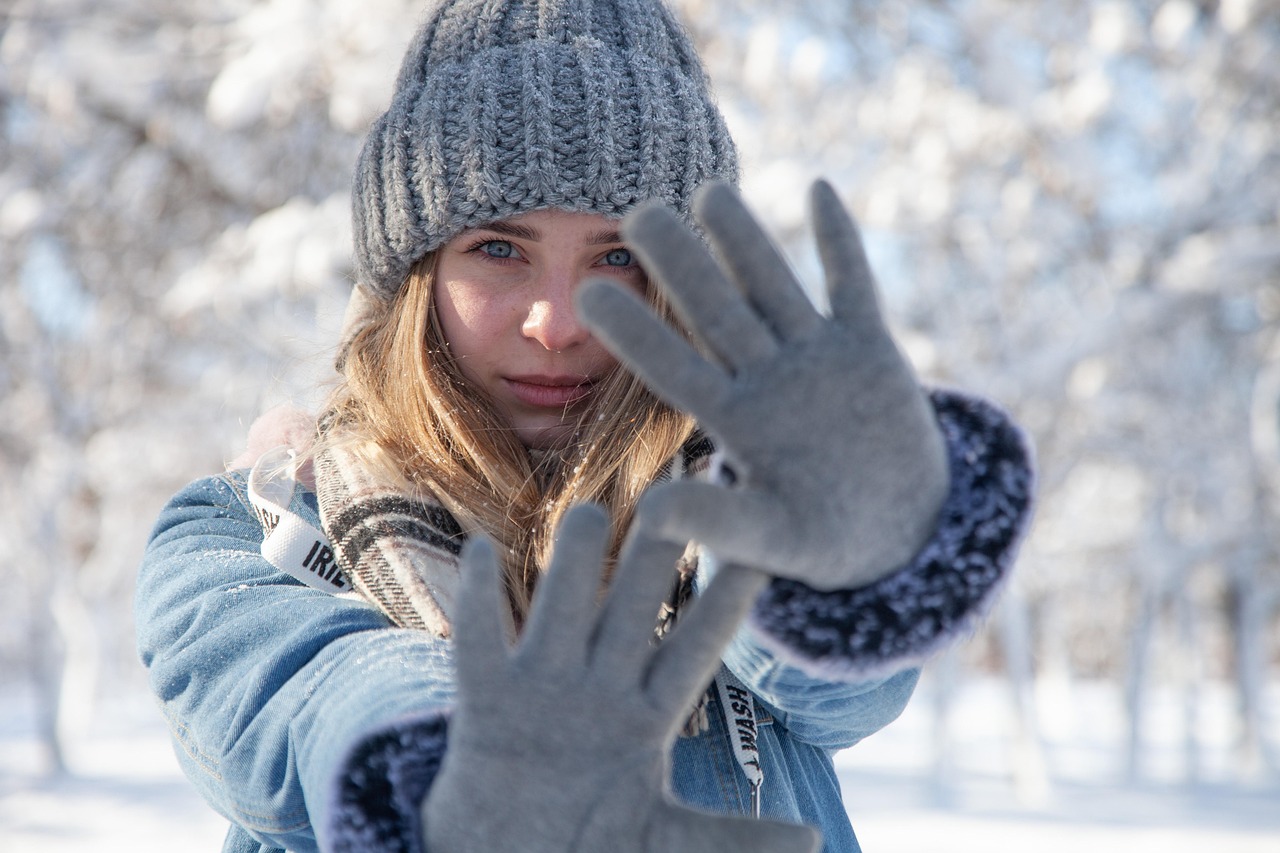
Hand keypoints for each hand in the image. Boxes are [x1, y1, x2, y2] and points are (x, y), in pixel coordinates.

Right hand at [421, 504, 820, 851]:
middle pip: (632, 609)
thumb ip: (733, 840)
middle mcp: (597, 691)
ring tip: (592, 513)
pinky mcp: (485, 705)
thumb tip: (814, 839)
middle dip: (657, 555)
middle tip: (685, 490)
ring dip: (574, 565)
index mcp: (646, 720)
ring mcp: (541, 691)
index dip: (726, 603)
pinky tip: (482, 548)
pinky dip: (477, 598)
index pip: (695, 649)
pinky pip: (480, 642)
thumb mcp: (663, 847)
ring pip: (562, 610)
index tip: (761, 555)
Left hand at [577, 181, 948, 590]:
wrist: (899, 532)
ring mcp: (817, 358)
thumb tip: (649, 515)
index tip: (588, 291)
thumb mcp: (773, 538)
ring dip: (745, 240)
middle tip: (636, 213)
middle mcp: (767, 380)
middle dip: (682, 264)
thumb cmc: (827, 543)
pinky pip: (852, 287)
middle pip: (717, 310)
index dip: (635, 332)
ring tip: (709, 190)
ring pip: (774, 286)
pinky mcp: (870, 350)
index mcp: (735, 422)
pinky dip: (840, 242)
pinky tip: (819, 187)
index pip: (675, 366)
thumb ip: (717, 523)